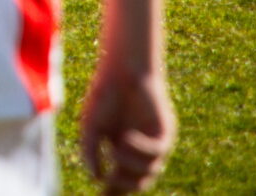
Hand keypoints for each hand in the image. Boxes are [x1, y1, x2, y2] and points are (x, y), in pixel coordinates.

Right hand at [80, 66, 174, 192]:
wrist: (121, 70)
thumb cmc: (104, 96)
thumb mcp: (91, 127)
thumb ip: (91, 152)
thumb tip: (96, 178)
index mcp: (121, 151)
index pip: (119, 179)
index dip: (111, 191)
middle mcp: (140, 151)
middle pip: (137, 181)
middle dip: (123, 184)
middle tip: (110, 181)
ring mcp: (153, 143)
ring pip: (149, 170)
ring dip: (131, 166)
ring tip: (115, 151)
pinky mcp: (164, 132)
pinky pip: (157, 150)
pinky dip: (141, 149)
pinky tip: (125, 139)